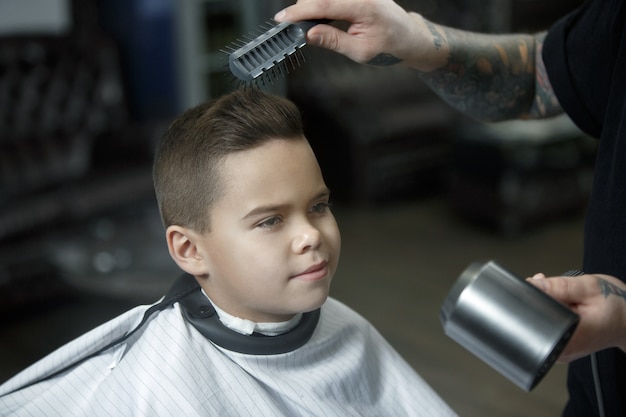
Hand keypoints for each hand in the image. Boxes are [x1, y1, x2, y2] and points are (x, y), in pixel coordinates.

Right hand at [274, 0, 446, 70]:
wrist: (408, 37)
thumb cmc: (389, 45)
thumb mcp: (360, 51)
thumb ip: (333, 41)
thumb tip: (308, 34)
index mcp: (364, 6)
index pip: (324, 4)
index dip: (299, 12)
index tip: (283, 19)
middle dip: (302, 9)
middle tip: (290, 27)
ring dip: (311, 7)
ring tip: (303, 24)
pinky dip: (320, 5)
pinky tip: (316, 17)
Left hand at [528, 273, 625, 361]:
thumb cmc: (618, 305)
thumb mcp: (590, 288)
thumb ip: (560, 286)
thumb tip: (533, 284)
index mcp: (571, 335)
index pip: (536, 319)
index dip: (532, 302)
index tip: (538, 288)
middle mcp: (564, 348)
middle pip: (535, 323)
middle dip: (541, 303)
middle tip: (558, 291)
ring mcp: (562, 351)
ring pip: (540, 326)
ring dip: (547, 308)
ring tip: (567, 300)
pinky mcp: (562, 348)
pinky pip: (547, 330)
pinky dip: (552, 316)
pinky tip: (565, 307)